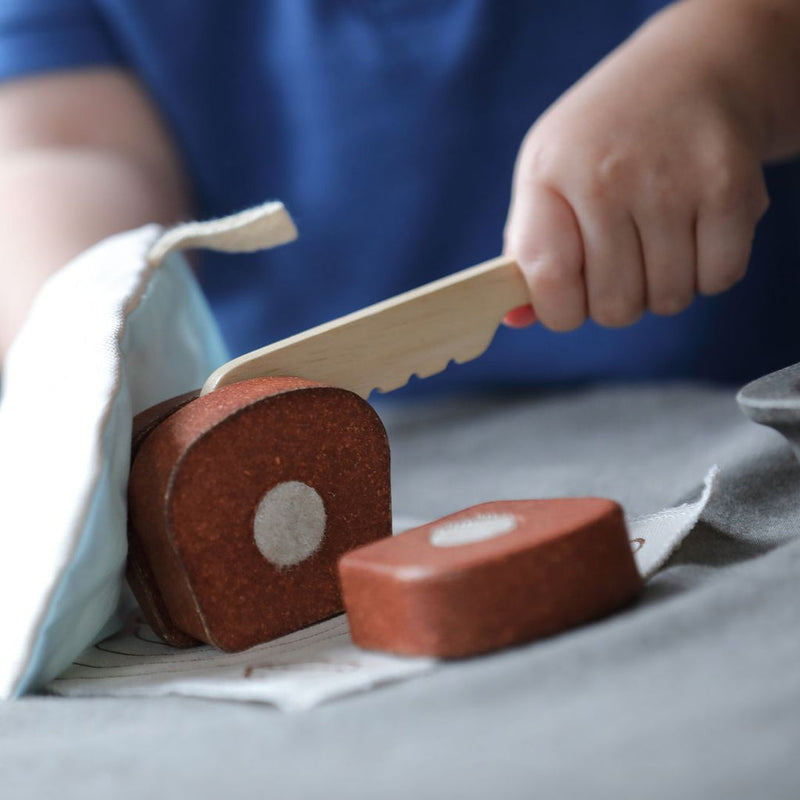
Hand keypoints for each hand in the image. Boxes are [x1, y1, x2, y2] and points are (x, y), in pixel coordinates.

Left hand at [503, 4, 769, 330]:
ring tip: (658, 238)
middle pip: (614, 307)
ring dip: (664, 285)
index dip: (559, 310)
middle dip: (616, 299)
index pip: (549, 281)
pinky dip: (708, 270)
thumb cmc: (600, 141)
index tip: (569, 298)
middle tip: (621, 261)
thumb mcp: (545, 175)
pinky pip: (718, 278)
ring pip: (668, 299)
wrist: (690, 71)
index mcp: (549, 176)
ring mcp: (671, 183)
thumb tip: (516, 320)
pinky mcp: (730, 188)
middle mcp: (606, 178)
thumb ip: (528, 249)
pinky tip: (695, 231)